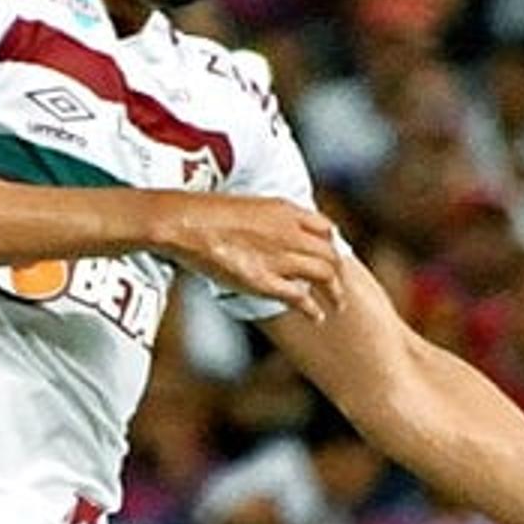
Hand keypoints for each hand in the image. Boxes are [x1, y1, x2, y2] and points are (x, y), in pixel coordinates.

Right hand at [161, 194, 342, 320]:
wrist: (184, 221)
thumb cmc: (204, 213)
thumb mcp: (247, 206)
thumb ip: (267, 221)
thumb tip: (269, 235)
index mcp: (285, 210)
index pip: (325, 228)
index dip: (331, 245)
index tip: (328, 257)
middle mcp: (289, 232)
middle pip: (331, 254)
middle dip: (338, 274)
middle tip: (338, 287)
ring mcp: (279, 256)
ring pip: (325, 275)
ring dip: (335, 293)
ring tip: (336, 305)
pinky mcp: (264, 280)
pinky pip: (300, 297)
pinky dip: (313, 309)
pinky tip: (317, 317)